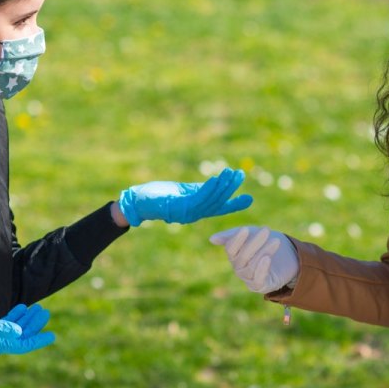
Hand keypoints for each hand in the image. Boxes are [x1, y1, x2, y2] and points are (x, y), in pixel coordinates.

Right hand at [0, 297, 54, 354]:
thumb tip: (19, 333)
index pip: (19, 345)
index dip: (36, 340)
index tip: (51, 335)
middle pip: (19, 336)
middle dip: (34, 326)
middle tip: (45, 313)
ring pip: (13, 329)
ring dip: (26, 320)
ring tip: (38, 309)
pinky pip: (4, 323)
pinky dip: (15, 316)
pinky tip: (23, 308)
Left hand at [118, 167, 252, 225]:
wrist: (139, 201)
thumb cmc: (159, 195)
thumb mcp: (183, 191)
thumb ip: (199, 190)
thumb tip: (217, 183)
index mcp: (196, 210)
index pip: (219, 207)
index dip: (234, 204)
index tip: (249, 199)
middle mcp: (194, 214)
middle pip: (217, 202)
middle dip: (230, 188)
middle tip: (240, 174)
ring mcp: (187, 213)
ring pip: (210, 200)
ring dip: (222, 186)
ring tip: (231, 172)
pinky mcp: (179, 207)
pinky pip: (198, 198)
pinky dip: (208, 188)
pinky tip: (215, 179)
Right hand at [209, 225, 298, 293]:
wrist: (288, 254)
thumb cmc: (265, 241)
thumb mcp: (250, 233)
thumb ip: (231, 235)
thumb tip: (211, 239)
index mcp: (234, 255)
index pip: (230, 249)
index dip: (237, 240)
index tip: (246, 229)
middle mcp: (239, 268)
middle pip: (242, 257)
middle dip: (255, 243)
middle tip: (266, 230)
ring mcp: (249, 278)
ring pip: (251, 267)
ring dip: (264, 252)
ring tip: (276, 241)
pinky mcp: (261, 286)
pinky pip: (257, 281)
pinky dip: (261, 270)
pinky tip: (267, 258)